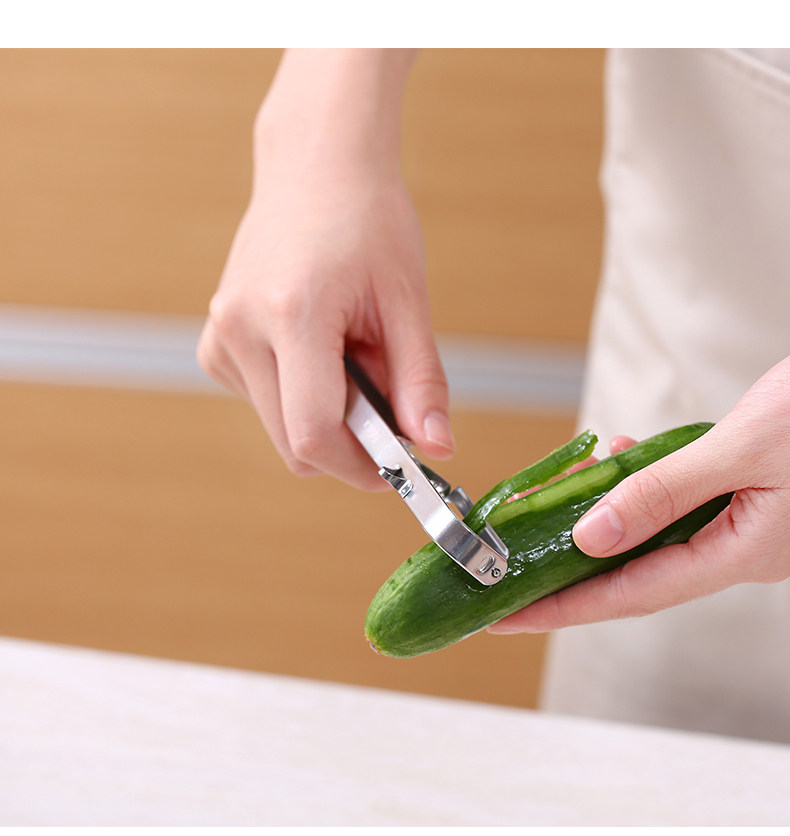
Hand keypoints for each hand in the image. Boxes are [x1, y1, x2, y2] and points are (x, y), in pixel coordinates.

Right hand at [197, 50, 452, 489]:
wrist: (315, 167)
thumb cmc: (368, 221)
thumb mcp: (408, 300)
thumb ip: (421, 382)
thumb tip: (437, 450)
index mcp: (291, 314)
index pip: (315, 435)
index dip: (362, 467)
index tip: (399, 468)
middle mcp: (239, 330)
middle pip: (296, 443)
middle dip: (350, 443)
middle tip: (389, 402)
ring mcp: (219, 337)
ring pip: (281, 428)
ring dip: (326, 416)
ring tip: (353, 355)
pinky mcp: (215, 344)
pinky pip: (265, 404)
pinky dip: (301, 397)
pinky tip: (320, 349)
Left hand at [489, 355, 789, 633]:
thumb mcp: (742, 450)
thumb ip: (664, 492)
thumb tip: (591, 534)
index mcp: (739, 553)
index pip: (629, 594)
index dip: (563, 607)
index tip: (509, 616)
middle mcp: (735, 550)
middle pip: (630, 574)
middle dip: (565, 576)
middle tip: (507, 578)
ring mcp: (739, 525)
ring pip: (648, 536)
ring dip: (597, 524)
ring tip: (547, 507)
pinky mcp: (740, 498)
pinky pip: (671, 504)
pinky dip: (635, 487)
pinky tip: (617, 461)